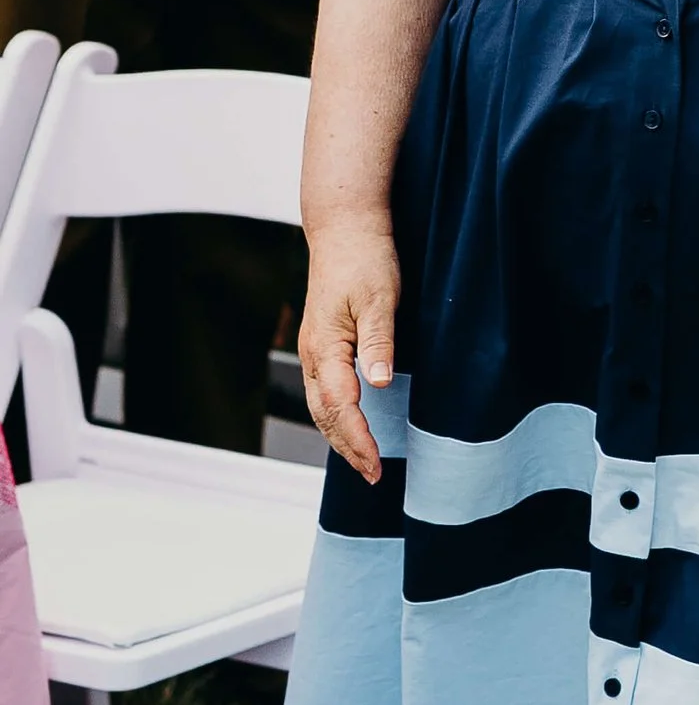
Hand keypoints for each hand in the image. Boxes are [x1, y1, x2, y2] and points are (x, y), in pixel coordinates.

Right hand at [299, 211, 399, 483]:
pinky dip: (336, 417)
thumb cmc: (365, 260)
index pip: (341, 408)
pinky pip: (324, 392)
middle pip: (325, 416)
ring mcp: (314, 350)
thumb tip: (378, 384)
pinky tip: (351, 424)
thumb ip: (378, 342)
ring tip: (363, 461)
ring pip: (321, 407)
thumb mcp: (380, 298)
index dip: (359, 440)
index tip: (376, 465)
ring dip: (340, 437)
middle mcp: (313, 354)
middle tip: (374, 475)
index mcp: (325, 348)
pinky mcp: (321, 344)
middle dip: (348, 448)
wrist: (344, 229)